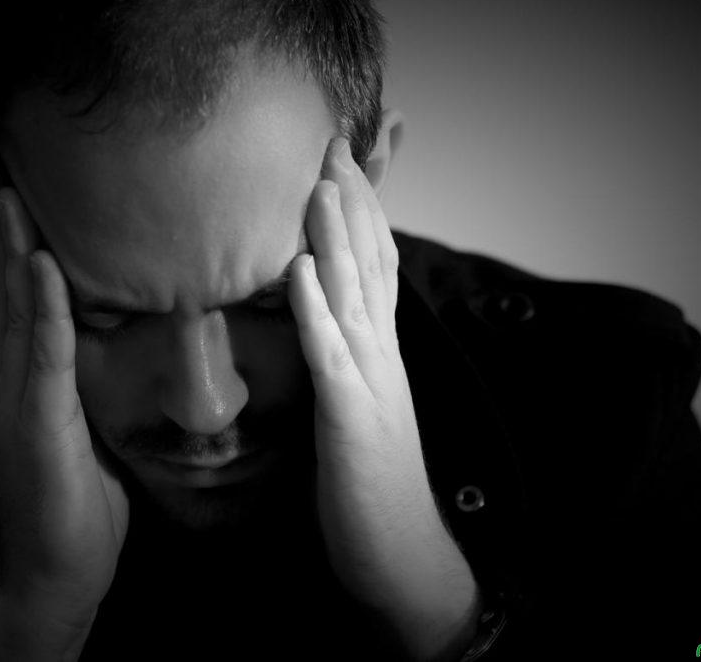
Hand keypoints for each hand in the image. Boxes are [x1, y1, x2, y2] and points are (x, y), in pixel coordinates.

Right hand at [0, 155, 128, 659]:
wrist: (54, 570)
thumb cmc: (75, 500)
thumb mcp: (80, 424)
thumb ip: (79, 377)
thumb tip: (112, 338)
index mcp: (20, 373)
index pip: (6, 289)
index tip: (1, 180)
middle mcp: (6, 374)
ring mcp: (15, 396)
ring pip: (10, 304)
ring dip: (7, 240)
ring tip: (5, 183)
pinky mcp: (37, 423)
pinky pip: (42, 354)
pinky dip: (41, 306)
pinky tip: (40, 262)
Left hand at [288, 138, 479, 658]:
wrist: (401, 556)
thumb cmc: (370, 484)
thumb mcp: (358, 407)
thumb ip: (344, 360)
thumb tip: (324, 319)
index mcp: (379, 354)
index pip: (371, 269)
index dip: (358, 213)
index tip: (338, 163)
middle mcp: (381, 358)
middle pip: (369, 267)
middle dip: (351, 203)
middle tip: (332, 144)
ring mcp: (371, 386)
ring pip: (354, 298)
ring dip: (337, 238)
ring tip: (320, 183)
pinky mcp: (352, 422)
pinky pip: (332, 358)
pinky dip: (315, 311)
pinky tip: (299, 271)